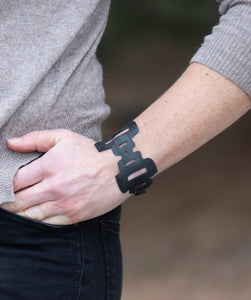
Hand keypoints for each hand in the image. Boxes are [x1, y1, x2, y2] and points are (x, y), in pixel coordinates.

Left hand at [1, 129, 128, 224]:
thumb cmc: (92, 153)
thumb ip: (36, 138)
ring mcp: (64, 204)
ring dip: (20, 213)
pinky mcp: (74, 216)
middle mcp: (54, 188)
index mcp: (49, 166)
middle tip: (6, 200)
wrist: (120, 169)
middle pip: (18, 202)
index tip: (5, 186)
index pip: (14, 181)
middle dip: (8, 202)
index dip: (5, 185)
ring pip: (30, 216)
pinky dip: (38, 221)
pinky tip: (36, 215)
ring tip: (18, 209)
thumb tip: (11, 143)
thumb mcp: (65, 137)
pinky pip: (48, 224)